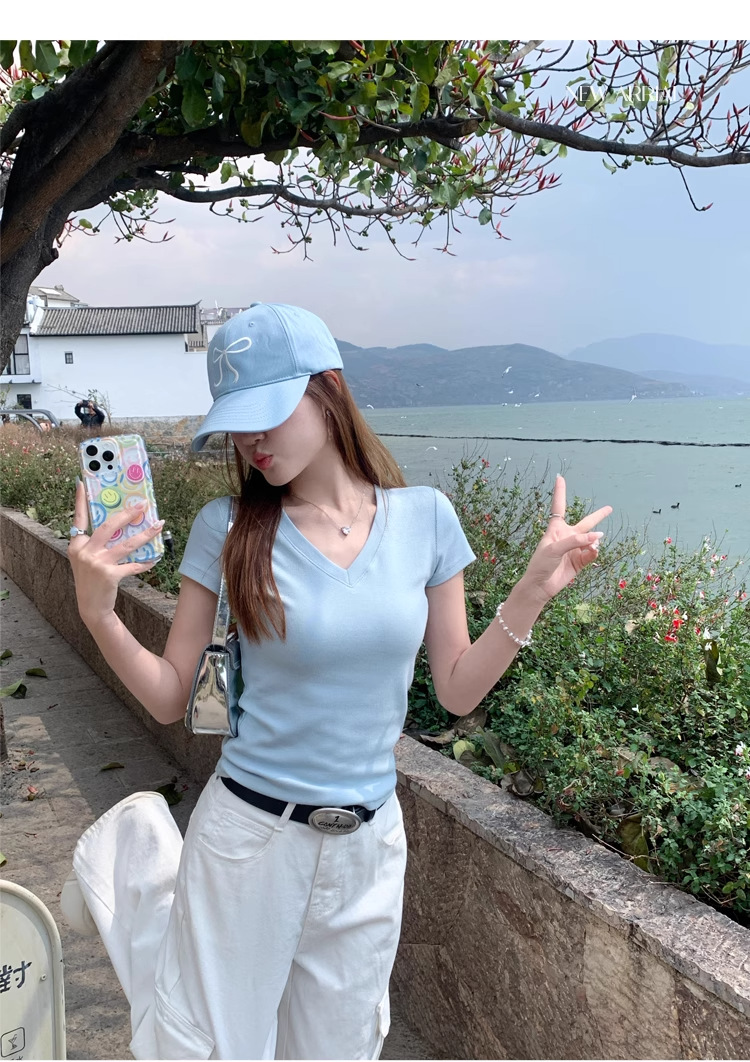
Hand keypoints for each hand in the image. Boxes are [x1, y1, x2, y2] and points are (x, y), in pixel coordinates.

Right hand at [68, 479, 163, 624]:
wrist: (90, 606)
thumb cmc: (91, 578)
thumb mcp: (86, 558)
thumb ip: (95, 542)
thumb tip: (119, 522)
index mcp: (76, 544)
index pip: (79, 518)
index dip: (79, 501)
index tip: (81, 483)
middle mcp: (84, 551)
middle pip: (109, 526)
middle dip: (128, 514)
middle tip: (143, 504)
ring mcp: (97, 563)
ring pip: (127, 544)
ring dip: (146, 534)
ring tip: (159, 525)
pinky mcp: (109, 575)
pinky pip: (133, 565)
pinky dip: (145, 562)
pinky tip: (155, 558)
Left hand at [518, 475, 611, 605]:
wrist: (541, 586)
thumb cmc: (541, 564)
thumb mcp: (554, 549)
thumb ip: (576, 541)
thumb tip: (597, 537)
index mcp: (556, 529)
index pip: (559, 507)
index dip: (560, 492)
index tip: (560, 478)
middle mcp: (567, 537)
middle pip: (586, 522)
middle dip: (598, 516)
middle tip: (609, 508)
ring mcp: (575, 549)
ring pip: (592, 540)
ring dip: (594, 541)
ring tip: (593, 545)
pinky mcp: (580, 561)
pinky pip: (592, 553)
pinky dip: (594, 552)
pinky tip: (593, 552)